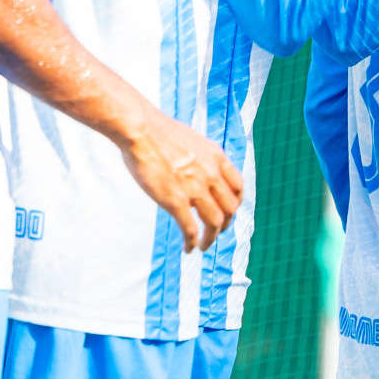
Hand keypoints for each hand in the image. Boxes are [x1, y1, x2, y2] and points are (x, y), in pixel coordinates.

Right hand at [119, 107, 244, 252]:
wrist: (140, 129)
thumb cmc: (159, 133)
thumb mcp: (193, 141)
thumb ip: (202, 157)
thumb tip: (200, 167)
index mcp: (217, 158)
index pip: (238, 187)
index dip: (235, 203)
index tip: (227, 211)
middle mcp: (211, 174)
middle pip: (230, 208)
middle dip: (225, 224)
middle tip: (215, 232)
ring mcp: (195, 188)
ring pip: (215, 222)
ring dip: (211, 238)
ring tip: (204, 245)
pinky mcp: (175, 200)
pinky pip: (190, 228)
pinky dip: (192, 242)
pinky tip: (188, 248)